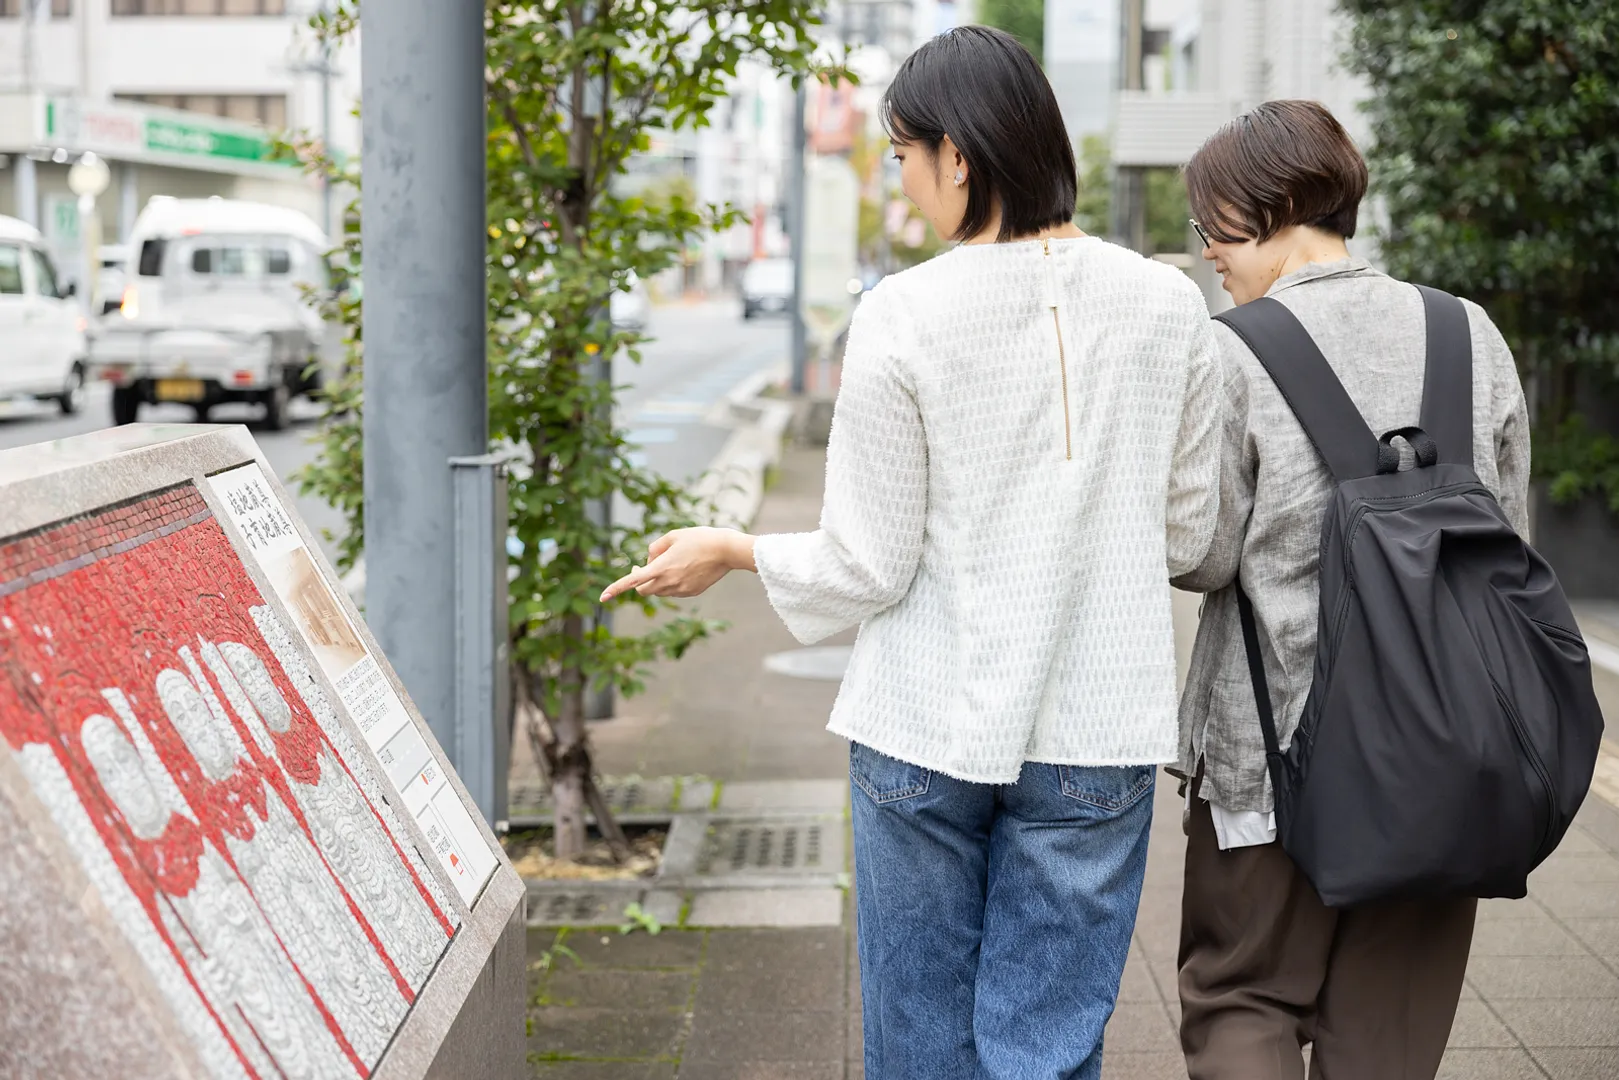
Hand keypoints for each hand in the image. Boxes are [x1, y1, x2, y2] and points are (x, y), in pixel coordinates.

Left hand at [599, 527, 755, 602]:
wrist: (726, 551)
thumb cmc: (700, 538)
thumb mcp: (674, 535)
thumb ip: (655, 547)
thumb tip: (649, 559)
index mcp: (661, 567)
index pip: (632, 581)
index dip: (615, 589)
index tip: (603, 597)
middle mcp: (669, 582)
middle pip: (643, 590)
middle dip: (638, 581)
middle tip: (642, 566)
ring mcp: (680, 590)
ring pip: (658, 591)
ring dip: (655, 581)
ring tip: (670, 563)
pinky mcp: (691, 592)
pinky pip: (673, 591)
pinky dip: (670, 583)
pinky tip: (683, 569)